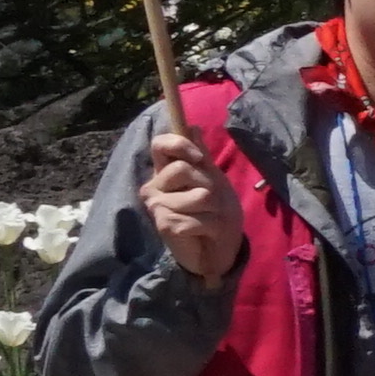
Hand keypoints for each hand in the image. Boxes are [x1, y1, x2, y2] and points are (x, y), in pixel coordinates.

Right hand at [137, 125, 243, 284]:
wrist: (220, 247)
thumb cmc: (216, 212)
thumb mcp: (214, 180)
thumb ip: (202, 157)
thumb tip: (193, 128)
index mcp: (165, 172)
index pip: (159, 144)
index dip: (179, 144)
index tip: (199, 158)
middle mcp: (154, 187)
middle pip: (182, 168)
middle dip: (208, 184)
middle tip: (211, 201)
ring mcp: (157, 206)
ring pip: (198, 194)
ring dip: (214, 208)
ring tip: (210, 218)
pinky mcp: (165, 225)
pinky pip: (200, 217)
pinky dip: (212, 225)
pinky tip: (207, 233)